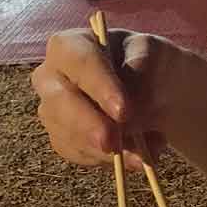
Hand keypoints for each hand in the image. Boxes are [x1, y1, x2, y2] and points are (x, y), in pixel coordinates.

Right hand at [32, 27, 178, 168]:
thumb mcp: (155, 55)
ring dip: (109, 149)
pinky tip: (139, 156)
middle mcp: (51, 77)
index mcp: (70, 46)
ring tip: (149, 149)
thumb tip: (132, 108)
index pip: (78, 62)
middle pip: (59, 102)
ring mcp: (53, 111)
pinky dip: (111, 161)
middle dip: (89, 125)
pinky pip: (80, 155)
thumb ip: (143, 72)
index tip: (124, 110)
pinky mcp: (63, 140)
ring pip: (68, 135)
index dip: (99, 86)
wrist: (155, 91)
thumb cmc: (148, 63)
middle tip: (115, 143)